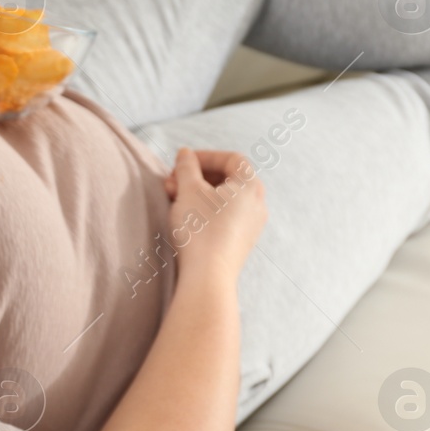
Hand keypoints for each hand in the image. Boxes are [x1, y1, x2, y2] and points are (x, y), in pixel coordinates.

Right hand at [162, 148, 265, 284]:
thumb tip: (185, 154)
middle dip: (197, 175)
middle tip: (172, 182)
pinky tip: (186, 217)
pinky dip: (206, 209)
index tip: (181, 162)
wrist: (208, 276)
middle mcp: (257, 204)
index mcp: (250, 186)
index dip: (204, 156)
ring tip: (175, 199)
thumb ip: (186, 167)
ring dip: (198, 192)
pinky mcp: (242, 241)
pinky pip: (225, 215)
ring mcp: (251, 225)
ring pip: (224, 198)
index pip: (231, 159)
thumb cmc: (200, 230)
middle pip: (228, 177)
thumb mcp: (188, 190)